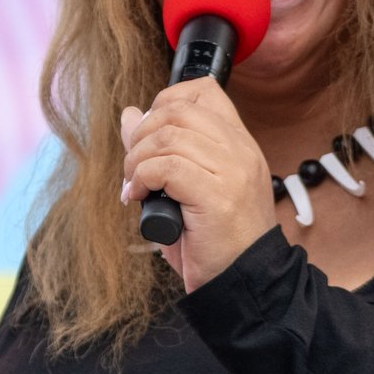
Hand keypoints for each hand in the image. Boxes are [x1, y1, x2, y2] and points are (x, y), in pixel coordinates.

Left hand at [119, 75, 279, 289]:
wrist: (244, 282)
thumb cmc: (214, 240)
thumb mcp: (184, 187)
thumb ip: (159, 150)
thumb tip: (130, 115)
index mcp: (238, 143)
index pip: (204, 91)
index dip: (165, 103)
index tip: (149, 136)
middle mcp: (240, 150)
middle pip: (177, 111)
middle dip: (141, 136)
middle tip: (134, 168)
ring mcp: (232, 170)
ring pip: (167, 137)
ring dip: (136, 161)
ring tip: (135, 187)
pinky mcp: (217, 196)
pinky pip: (166, 167)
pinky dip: (142, 180)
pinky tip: (140, 199)